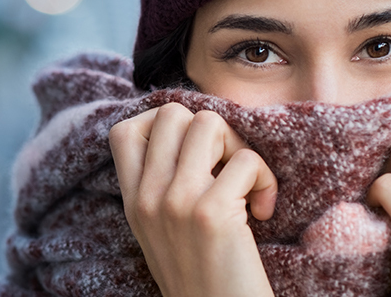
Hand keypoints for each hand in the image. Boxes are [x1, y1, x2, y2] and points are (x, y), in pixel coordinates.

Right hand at [109, 103, 277, 296]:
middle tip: (226, 167)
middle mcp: (147, 197)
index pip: (125, 132)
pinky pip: (246, 160)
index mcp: (133, 202)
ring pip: (209, 123)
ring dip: (239, 147)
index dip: (164, 126)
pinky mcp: (210, 213)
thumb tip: (193, 132)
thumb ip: (162, 187)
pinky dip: (265, 180)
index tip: (195, 153)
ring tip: (246, 184)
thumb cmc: (203, 277)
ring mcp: (175, 202)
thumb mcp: (163, 232)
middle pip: (173, 113)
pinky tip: (264, 212)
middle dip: (211, 131)